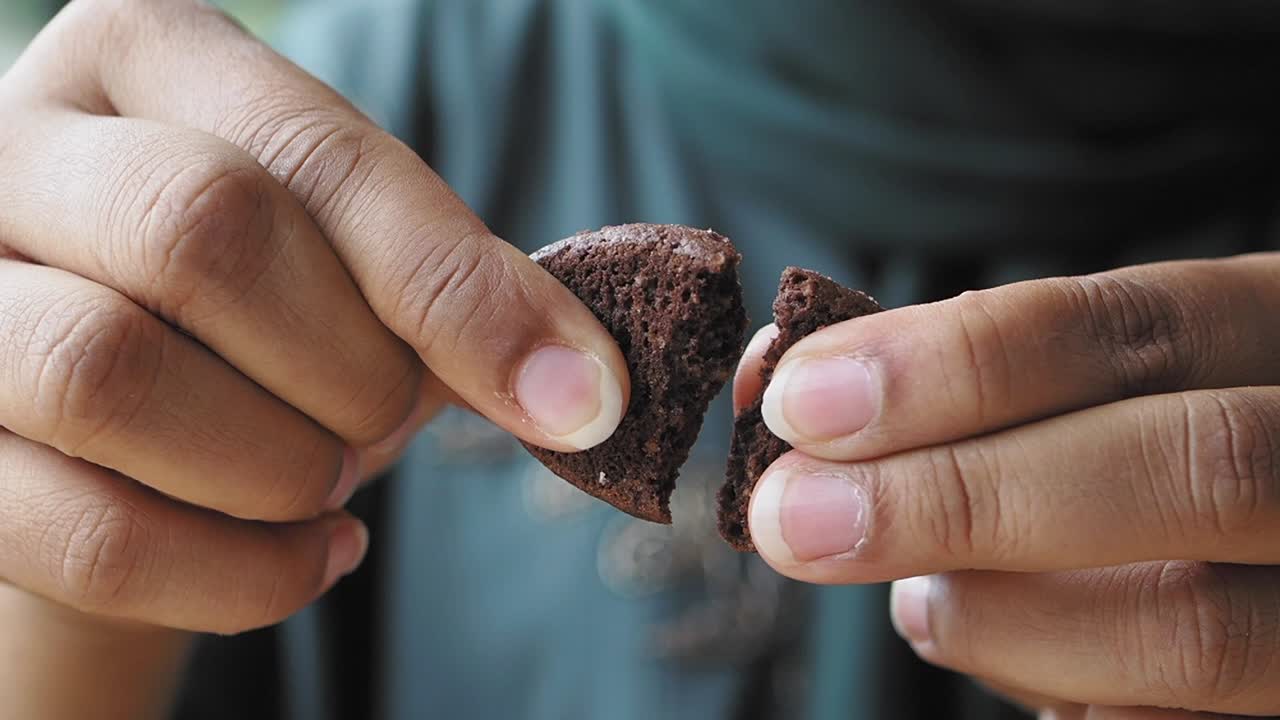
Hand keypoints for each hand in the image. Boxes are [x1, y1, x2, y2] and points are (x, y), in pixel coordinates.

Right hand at [0, 0, 627, 633]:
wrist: (104, 431)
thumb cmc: (244, 324)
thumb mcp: (344, 267)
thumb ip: (442, 292)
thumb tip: (583, 387)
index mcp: (147, 56)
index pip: (316, 155)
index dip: (458, 284)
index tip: (581, 396)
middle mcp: (12, 140)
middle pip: (203, 234)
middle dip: (347, 367)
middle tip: (388, 424)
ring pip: (110, 371)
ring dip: (278, 466)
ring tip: (326, 483)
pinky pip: (83, 531)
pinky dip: (237, 574)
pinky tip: (308, 559)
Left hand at [738, 253, 1279, 716]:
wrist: (1262, 554)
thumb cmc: (1143, 451)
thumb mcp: (1098, 388)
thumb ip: (978, 389)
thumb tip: (801, 393)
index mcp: (1279, 337)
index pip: (1139, 327)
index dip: (960, 362)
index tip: (807, 400)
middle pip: (1186, 468)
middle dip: (959, 495)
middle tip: (796, 518)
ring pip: (1195, 628)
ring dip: (1002, 619)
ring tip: (918, 607)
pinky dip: (1066, 700)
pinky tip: (1017, 664)